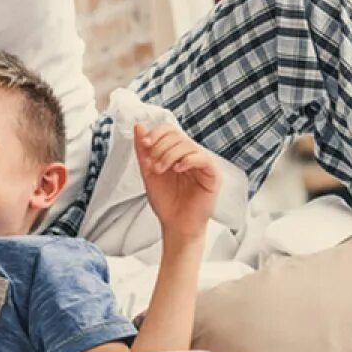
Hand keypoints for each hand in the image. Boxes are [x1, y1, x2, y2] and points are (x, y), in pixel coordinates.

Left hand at [135, 122, 219, 240]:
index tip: (145, 144)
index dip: (156, 133)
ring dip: (169, 155)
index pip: (169, 130)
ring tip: (160, 170)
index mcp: (176, 153)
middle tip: (153, 165)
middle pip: (177, 135)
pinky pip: (203, 158)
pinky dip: (188, 160)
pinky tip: (177, 169)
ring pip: (187, 145)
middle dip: (160, 147)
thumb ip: (143, 151)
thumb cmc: (166, 202)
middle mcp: (190, 155)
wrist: (176, 225)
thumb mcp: (148, 172)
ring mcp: (202, 164)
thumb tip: (138, 127)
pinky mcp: (212, 175)